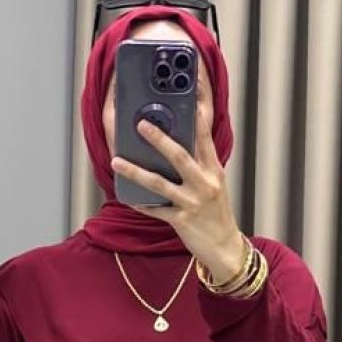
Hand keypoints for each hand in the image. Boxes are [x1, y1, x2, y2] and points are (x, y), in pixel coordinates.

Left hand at [110, 103, 245, 285]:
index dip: (196, 113)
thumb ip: (199, 164)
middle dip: (159, 139)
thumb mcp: (214, 184)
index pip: (205, 136)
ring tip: (117, 161)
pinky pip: (156, 210)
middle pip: (180, 156)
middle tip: (140, 124)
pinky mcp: (182, 221)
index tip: (188, 92)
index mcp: (214, 170)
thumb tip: (175, 144)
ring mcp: (192, 203)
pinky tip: (126, 197)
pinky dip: (141, 204)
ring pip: (160, 184)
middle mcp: (204, 184)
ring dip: (136, 171)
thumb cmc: (217, 214)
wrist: (225, 248)